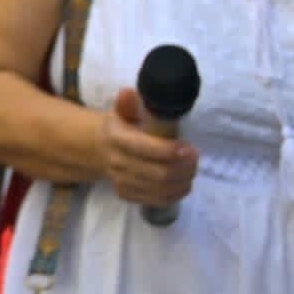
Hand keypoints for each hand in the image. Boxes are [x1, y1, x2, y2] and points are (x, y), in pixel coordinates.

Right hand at [98, 87, 201, 211]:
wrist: (99, 149)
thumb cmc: (121, 127)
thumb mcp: (123, 111)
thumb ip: (129, 104)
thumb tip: (129, 92)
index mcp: (115, 138)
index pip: (146, 149)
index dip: (171, 151)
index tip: (189, 147)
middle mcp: (116, 162)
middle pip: (158, 173)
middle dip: (184, 168)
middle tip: (195, 158)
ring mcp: (121, 181)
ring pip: (160, 189)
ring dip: (183, 181)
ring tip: (192, 170)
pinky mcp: (127, 194)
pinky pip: (157, 200)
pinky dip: (175, 194)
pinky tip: (183, 184)